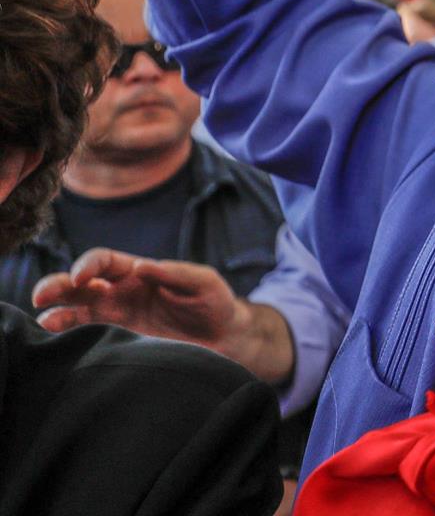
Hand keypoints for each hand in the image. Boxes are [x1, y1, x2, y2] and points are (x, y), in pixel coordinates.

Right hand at [33, 248, 241, 340]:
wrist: (224, 338)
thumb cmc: (214, 302)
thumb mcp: (202, 281)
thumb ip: (174, 273)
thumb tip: (140, 266)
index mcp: (139, 272)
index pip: (105, 261)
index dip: (89, 264)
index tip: (82, 276)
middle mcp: (122, 292)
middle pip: (81, 284)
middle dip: (58, 285)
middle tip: (42, 295)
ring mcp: (119, 318)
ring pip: (78, 310)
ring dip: (57, 312)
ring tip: (42, 321)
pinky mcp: (121, 342)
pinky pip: (89, 336)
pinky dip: (70, 336)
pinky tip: (55, 339)